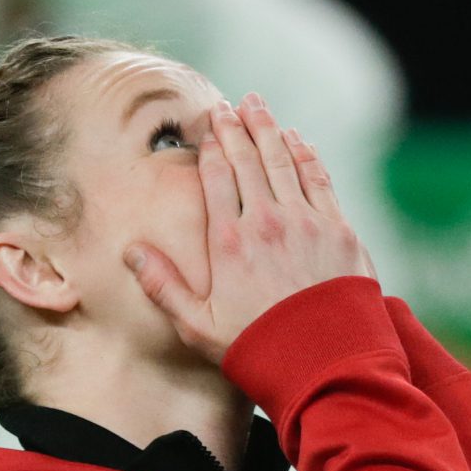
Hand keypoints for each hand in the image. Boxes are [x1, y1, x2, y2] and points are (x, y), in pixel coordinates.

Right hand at [125, 94, 370, 362]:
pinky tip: (298, 141)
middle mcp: (267, 223)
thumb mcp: (198, 328)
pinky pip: (319, 180)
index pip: (218, 177)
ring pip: (284, 162)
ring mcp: (307, 223)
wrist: (326, 365)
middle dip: (239, 127)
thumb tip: (131, 251)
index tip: (209, 124)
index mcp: (230, 243)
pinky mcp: (340, 231)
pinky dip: (306, 155)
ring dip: (271, 130)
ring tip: (259, 107)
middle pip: (250, 160)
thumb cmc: (258, 350)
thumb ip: (163, 287)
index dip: (213, 145)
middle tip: (231, 105)